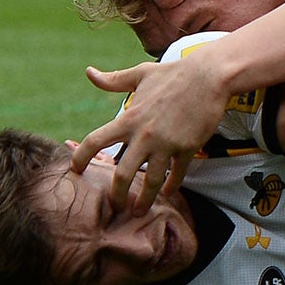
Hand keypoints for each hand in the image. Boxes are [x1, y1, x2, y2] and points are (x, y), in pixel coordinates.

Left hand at [69, 52, 228, 211]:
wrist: (209, 75)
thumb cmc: (174, 73)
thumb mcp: (140, 74)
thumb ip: (113, 80)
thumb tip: (89, 72)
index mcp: (129, 117)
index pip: (94, 141)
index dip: (80, 157)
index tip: (75, 170)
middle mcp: (144, 134)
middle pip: (121, 174)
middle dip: (115, 195)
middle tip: (114, 206)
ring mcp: (166, 143)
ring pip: (149, 181)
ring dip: (143, 201)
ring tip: (139, 211)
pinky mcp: (187, 148)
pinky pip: (176, 174)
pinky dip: (171, 187)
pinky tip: (167, 193)